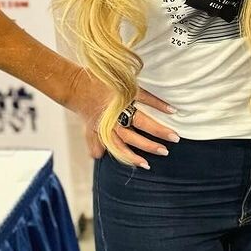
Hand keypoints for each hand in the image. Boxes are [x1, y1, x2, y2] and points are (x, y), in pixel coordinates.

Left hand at [64, 69, 179, 169]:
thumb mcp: (87, 126)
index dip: (132, 158)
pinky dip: (159, 104)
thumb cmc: (84, 106)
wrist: (77, 85)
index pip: (120, 148)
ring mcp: (121, 105)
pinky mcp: (127, 90)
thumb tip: (97, 157)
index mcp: (106, 131)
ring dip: (158, 130)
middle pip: (133, 137)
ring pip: (141, 121)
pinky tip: (171, 110)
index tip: (147, 165)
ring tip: (173, 136)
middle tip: (166, 151)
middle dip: (150, 145)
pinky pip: (145, 98)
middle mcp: (113, 121)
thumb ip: (94, 141)